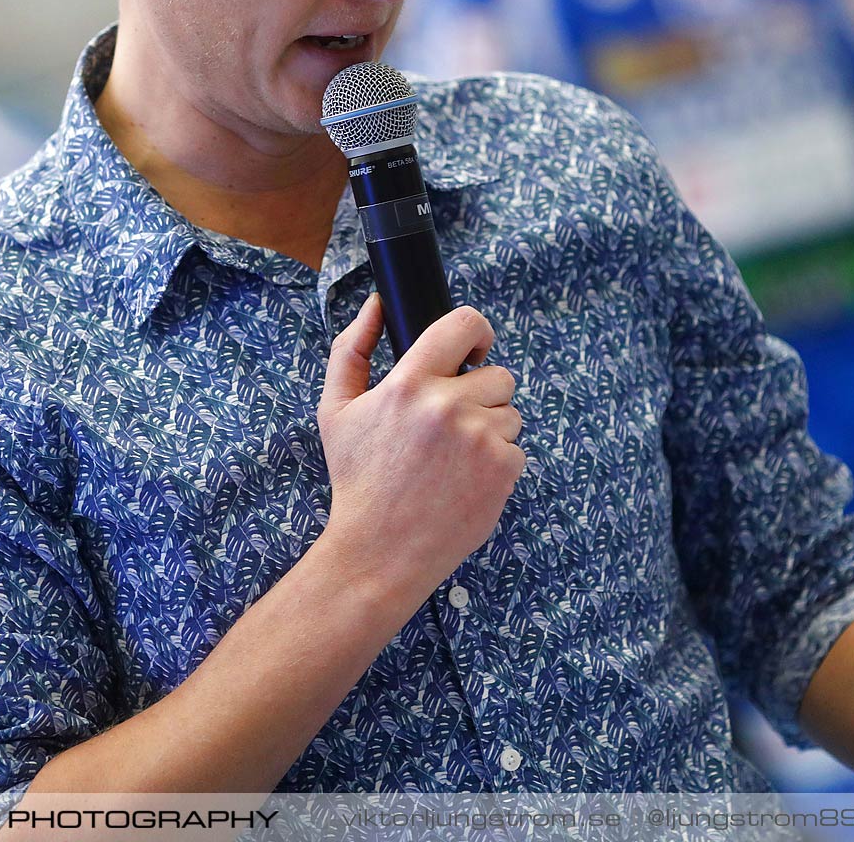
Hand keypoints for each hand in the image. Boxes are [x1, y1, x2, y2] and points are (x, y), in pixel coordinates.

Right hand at [316, 296, 524, 606]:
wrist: (380, 550)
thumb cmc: (358, 479)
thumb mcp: (336, 410)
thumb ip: (352, 349)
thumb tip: (377, 304)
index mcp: (409, 383)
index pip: (463, 324)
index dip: (476, 331)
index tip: (474, 347)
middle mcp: (449, 405)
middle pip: (498, 374)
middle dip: (480, 394)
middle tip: (450, 425)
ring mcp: (481, 438)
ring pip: (510, 412)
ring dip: (490, 428)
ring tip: (453, 459)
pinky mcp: (504, 469)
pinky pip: (517, 448)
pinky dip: (497, 462)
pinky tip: (464, 480)